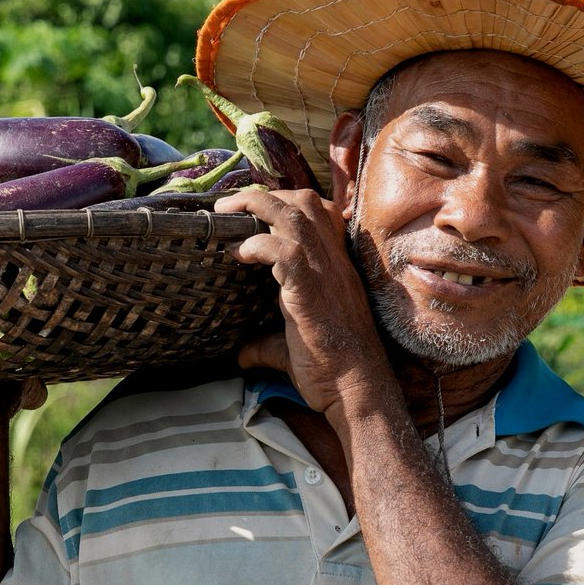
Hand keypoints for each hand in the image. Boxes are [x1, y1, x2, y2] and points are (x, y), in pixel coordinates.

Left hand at [214, 187, 391, 414]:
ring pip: (293, 213)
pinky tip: (241, 254)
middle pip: (305, 201)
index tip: (256, 210)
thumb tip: (242, 354)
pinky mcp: (310, 290)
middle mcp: (333, 261)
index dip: (288, 202)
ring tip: (226, 214)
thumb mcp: (294, 348)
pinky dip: (258, 244)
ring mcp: (324, 272)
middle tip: (232, 207)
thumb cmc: (333, 371)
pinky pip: (284, 249)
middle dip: (265, 195)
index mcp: (335, 266)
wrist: (357, 390)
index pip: (319, 212)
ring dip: (255, 205)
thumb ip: (267, 343)